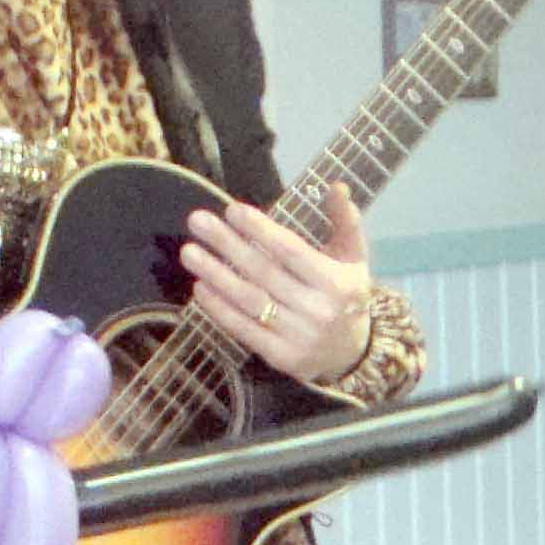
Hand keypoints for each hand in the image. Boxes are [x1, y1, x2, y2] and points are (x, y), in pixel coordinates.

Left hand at [183, 188, 371, 384]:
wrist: (351, 353)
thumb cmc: (346, 296)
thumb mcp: (355, 259)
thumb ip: (346, 222)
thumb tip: (336, 187)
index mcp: (337, 284)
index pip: (291, 251)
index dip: (260, 230)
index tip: (232, 210)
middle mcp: (318, 311)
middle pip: (264, 272)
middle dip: (227, 244)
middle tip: (198, 221)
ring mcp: (299, 337)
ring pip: (249, 301)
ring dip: (215, 274)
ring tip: (190, 252)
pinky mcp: (281, 357)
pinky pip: (244, 329)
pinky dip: (219, 308)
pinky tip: (200, 287)